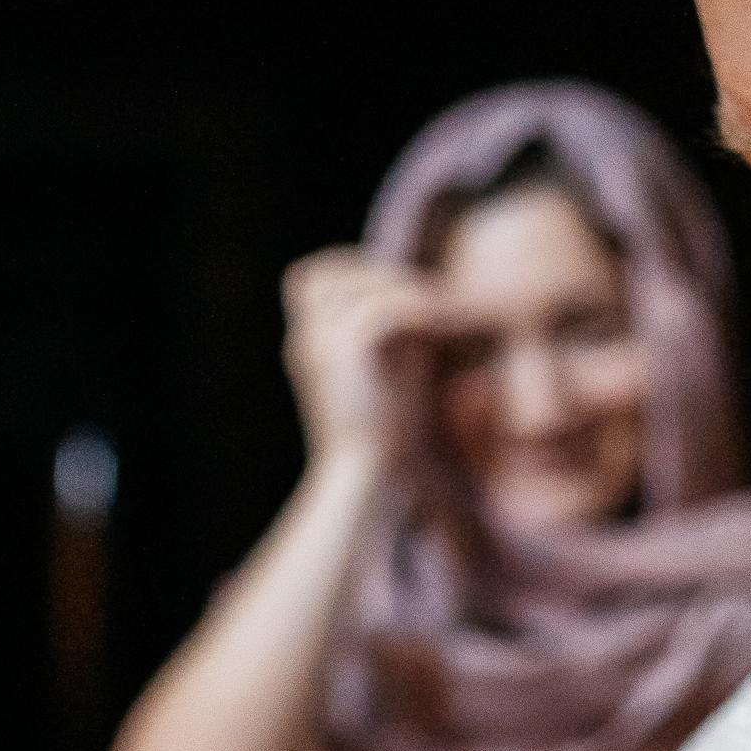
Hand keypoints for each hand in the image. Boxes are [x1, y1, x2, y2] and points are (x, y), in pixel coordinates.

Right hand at [281, 248, 455, 471]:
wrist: (368, 480)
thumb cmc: (385, 440)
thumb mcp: (386, 377)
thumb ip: (392, 336)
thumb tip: (421, 298)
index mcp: (306, 350)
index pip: (310, 280)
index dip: (350, 270)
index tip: (396, 287)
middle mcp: (305, 342)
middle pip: (329, 273)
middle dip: (379, 274)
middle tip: (426, 294)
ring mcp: (321, 344)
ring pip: (361, 284)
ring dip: (404, 289)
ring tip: (441, 308)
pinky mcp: (346, 352)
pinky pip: (385, 308)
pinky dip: (419, 309)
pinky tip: (445, 325)